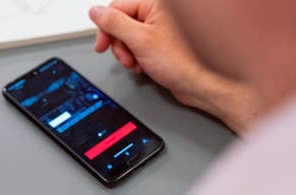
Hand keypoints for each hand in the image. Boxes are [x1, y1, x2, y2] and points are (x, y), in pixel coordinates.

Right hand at [89, 0, 262, 133]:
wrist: (200, 85)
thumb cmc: (182, 62)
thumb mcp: (140, 40)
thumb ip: (114, 23)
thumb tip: (95, 12)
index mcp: (155, 4)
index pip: (117, 8)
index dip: (106, 28)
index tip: (102, 44)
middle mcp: (158, 13)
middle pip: (121, 24)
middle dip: (120, 44)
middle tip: (126, 58)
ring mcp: (159, 29)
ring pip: (128, 38)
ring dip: (128, 54)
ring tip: (138, 64)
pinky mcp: (160, 44)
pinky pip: (138, 48)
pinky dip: (137, 59)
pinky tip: (145, 67)